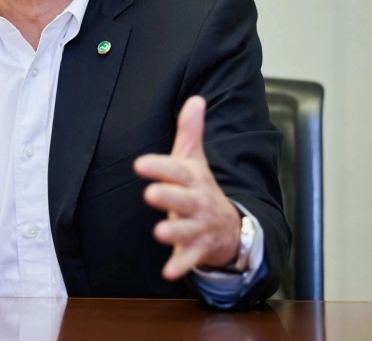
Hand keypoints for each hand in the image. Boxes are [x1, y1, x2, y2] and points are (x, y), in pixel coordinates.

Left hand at [133, 96, 240, 279]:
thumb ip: (191, 131)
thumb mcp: (196, 159)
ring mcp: (199, 227)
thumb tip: (195, 98)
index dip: (160, 167)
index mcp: (193, 179)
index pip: (176, 170)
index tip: (140, 163)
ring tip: (159, 233)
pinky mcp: (198, 249)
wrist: (231, 227)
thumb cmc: (202, 188)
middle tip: (150, 194)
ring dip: (174, 232)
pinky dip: (180, 265)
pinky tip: (168, 272)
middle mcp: (197, 202)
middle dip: (168, 197)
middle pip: (183, 199)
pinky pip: (189, 258)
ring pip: (187, 230)